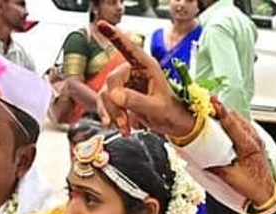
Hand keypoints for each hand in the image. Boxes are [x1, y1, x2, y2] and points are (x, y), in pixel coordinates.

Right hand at [95, 22, 198, 137]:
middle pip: (111, 80)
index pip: (128, 48)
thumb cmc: (171, 111)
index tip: (102, 25)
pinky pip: (106, 103)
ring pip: (106, 94)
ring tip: (123, 127)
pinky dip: (110, 116)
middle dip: (114, 104)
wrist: (172, 125)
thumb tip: (115, 95)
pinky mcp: (120, 96)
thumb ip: (136, 100)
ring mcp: (125, 83)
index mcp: (146, 66)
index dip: (115, 36)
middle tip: (123, 122)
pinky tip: (118, 126)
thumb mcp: (156, 107)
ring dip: (111, 113)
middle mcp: (133, 71)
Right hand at [206, 109, 275, 206]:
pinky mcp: (256, 143)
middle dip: (222, 111)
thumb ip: (214, 166)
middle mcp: (254, 139)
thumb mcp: (230, 177)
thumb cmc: (253, 186)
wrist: (267, 194)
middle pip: (236, 118)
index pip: (232, 123)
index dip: (221, 110)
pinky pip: (244, 127)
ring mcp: (257, 140)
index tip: (212, 101)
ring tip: (214, 115)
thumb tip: (199, 159)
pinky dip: (234, 124)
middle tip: (208, 108)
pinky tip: (226, 128)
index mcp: (249, 145)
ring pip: (241, 121)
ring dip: (228, 117)